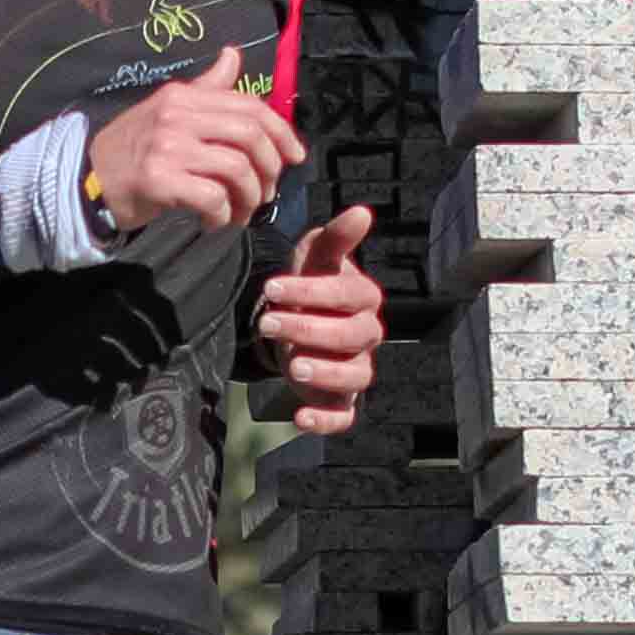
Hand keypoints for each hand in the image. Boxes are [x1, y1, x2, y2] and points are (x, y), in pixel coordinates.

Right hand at [86, 49, 299, 233]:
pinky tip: (215, 221)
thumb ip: (207, 87)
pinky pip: (212, 198)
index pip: (250, 106)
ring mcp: (166, 147)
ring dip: (249, 197)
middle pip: (249, 135)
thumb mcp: (169, 109)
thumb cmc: (136, 148)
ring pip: (236, 169)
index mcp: (184, 95)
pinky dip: (223, 216)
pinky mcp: (158, 181)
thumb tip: (233, 55)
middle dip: (270, 167)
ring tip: (241, 211)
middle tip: (266, 192)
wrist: (87, 178)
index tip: (295, 158)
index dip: (282, 132)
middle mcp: (176, 115)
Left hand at [254, 207, 383, 435]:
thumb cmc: (312, 286)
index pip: (346, 294)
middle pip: (351, 335)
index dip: (311, 292)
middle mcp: (367, 334)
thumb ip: (335, 239)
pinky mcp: (342, 400)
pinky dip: (325, 421)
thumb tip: (362, 212)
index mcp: (363, 298)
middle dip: (309, 329)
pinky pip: (344, 417)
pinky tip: (299, 418)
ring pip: (355, 376)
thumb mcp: (315, 259)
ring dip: (326, 373)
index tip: (271, 289)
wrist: (302, 322)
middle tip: (268, 323)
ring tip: (293, 366)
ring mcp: (357, 368)